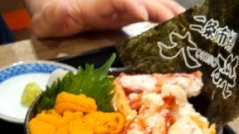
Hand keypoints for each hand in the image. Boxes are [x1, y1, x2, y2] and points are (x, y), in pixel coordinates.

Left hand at [27, 0, 183, 37]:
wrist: (53, 7)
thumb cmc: (50, 17)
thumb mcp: (49, 19)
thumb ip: (57, 16)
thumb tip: (62, 12)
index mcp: (94, 3)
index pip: (116, 1)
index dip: (129, 5)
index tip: (141, 12)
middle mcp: (113, 2)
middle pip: (142, 1)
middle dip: (160, 10)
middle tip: (178, 24)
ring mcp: (123, 6)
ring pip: (151, 4)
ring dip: (170, 13)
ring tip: (188, 26)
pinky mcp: (128, 13)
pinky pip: (151, 12)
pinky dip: (167, 17)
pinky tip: (180, 25)